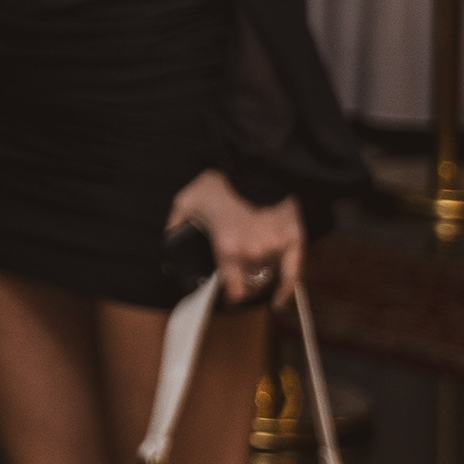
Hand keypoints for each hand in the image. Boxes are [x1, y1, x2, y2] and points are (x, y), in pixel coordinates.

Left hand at [169, 169, 302, 305]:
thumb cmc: (219, 182)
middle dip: (242, 287)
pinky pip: (294, 274)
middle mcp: (254, 253)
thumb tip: (167, 251)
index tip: (225, 298)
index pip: (232, 290)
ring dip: (260, 281)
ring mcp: (276, 248)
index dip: (228, 298)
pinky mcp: (295, 239)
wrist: (253, 162)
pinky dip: (287, 290)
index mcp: (228, 249)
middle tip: (236, 282)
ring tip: (252, 276)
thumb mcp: (186, 203)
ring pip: (268, 278)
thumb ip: (174, 229)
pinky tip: (279, 301)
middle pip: (251, 286)